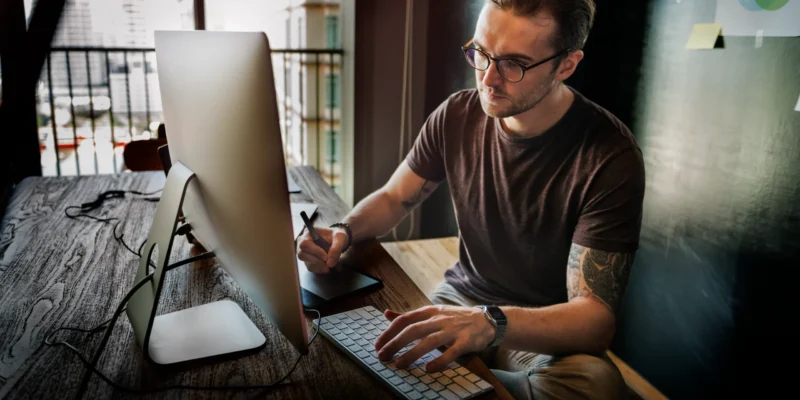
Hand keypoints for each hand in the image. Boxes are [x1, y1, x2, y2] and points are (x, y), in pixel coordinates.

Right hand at [296, 227, 348, 273]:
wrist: (337, 241)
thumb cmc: (337, 236)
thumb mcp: (340, 238)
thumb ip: (336, 248)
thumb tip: (330, 263)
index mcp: (309, 234)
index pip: (306, 244)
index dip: (315, 252)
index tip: (326, 257)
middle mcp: (303, 243)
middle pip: (302, 254)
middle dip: (317, 260)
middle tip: (328, 263)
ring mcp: (304, 252)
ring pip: (306, 262)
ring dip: (319, 266)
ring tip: (329, 266)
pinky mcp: (308, 260)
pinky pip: (310, 268)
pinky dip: (320, 269)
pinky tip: (327, 267)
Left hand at [374, 305, 495, 371]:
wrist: (487, 320)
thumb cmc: (456, 318)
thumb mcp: (432, 312)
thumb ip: (410, 316)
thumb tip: (386, 314)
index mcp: (430, 311)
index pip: (405, 319)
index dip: (389, 332)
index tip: (378, 344)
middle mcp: (439, 319)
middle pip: (413, 330)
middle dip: (395, 343)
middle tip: (382, 356)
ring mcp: (453, 330)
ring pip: (429, 341)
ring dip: (412, 354)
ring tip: (398, 365)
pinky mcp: (465, 342)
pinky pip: (451, 352)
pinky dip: (439, 361)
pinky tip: (429, 369)